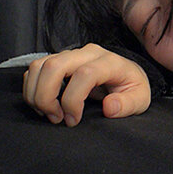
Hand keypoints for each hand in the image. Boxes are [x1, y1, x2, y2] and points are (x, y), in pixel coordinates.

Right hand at [23, 43, 150, 126]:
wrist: (126, 75)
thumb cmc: (131, 88)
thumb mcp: (140, 100)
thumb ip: (128, 104)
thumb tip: (109, 106)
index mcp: (110, 62)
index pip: (84, 74)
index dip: (73, 100)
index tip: (73, 120)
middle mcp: (89, 53)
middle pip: (55, 65)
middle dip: (47, 96)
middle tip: (55, 118)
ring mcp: (72, 53)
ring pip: (40, 65)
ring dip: (36, 93)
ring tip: (49, 113)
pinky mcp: (59, 58)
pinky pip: (35, 69)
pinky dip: (32, 89)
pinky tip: (45, 105)